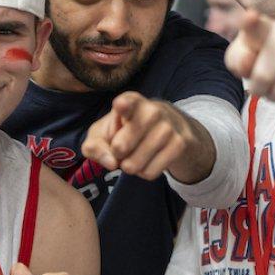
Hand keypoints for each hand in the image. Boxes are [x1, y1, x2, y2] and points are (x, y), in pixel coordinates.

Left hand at [82, 92, 206, 180]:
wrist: (170, 127)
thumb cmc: (127, 129)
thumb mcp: (104, 133)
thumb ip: (94, 146)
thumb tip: (111, 162)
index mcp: (131, 101)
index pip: (128, 102)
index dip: (123, 106)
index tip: (120, 105)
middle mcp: (152, 110)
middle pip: (120, 147)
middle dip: (115, 155)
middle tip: (121, 148)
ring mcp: (168, 128)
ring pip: (134, 165)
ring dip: (129, 166)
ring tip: (135, 154)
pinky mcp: (180, 145)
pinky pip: (149, 173)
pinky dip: (144, 172)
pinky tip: (148, 160)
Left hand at [225, 11, 274, 102]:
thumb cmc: (260, 63)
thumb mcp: (243, 64)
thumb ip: (239, 63)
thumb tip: (247, 59)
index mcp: (261, 28)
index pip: (254, 27)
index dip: (250, 24)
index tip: (250, 17)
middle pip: (264, 76)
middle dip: (259, 89)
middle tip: (259, 87)